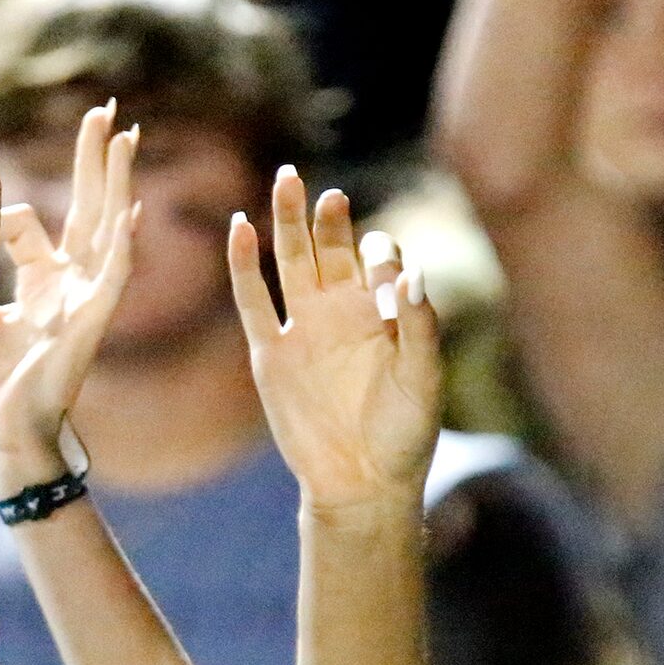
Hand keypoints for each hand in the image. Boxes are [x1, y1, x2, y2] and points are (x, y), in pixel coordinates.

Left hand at [0, 104, 136, 493]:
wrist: (6, 428)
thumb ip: (4, 264)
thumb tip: (7, 214)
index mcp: (49, 281)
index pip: (51, 220)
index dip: (56, 184)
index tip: (69, 139)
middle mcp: (74, 284)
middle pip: (90, 209)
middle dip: (99, 161)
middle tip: (109, 114)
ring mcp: (87, 301)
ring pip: (109, 231)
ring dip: (118, 185)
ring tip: (126, 140)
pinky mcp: (92, 323)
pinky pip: (113, 276)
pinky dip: (123, 246)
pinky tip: (131, 213)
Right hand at [228, 169, 440, 509]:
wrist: (362, 485)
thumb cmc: (404, 435)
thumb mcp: (423, 380)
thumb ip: (420, 326)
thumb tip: (410, 274)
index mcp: (381, 312)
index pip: (377, 259)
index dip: (379, 255)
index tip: (384, 276)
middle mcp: (340, 312)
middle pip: (330, 247)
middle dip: (328, 218)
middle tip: (327, 193)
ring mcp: (303, 329)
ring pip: (289, 261)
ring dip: (287, 222)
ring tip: (288, 179)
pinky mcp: (271, 354)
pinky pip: (252, 301)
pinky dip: (243, 265)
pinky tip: (241, 228)